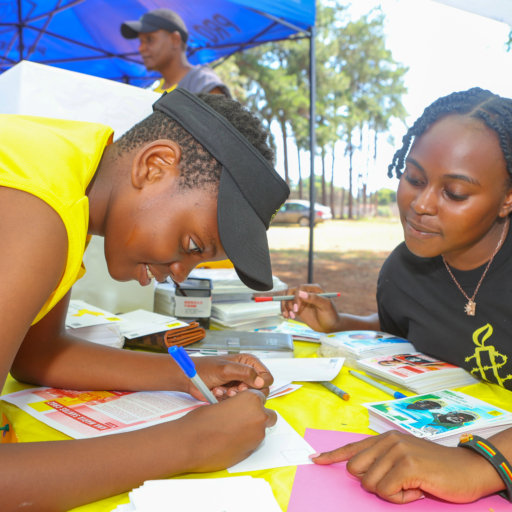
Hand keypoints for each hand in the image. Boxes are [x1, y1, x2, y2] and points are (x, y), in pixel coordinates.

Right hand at [178, 389, 276, 472]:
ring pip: (261, 430)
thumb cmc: (201, 421)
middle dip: (258, 415)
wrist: (192, 444)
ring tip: (232, 430)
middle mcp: (259, 417)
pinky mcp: (251, 451)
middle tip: (242, 417)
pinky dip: (245, 441)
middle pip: (268, 414)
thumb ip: (236, 405)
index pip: (260, 396)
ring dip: (252, 429)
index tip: (243, 404)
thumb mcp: (220, 403)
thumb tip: (238, 409)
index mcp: (251, 400)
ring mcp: (257, 436)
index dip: (250, 401)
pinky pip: (253, 443)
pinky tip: (230, 441)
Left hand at [188, 354, 273, 400]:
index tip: (244, 386)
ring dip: (234, 396)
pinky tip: (217, 392)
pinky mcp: (233, 394)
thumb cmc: (206, 368)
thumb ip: (245, 373)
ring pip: (249, 398)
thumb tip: (262, 382)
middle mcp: (248, 373)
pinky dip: (227, 399)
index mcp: (249, 363)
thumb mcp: (226, 369)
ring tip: (222, 390)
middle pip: (260, 390)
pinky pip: (238, 403)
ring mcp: (240, 384)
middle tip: (232, 390)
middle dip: (245, 392)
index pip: (267, 377)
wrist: (190, 378)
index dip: (259, 384)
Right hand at [281, 284, 339, 332]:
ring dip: (284, 307)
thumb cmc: (330, 315)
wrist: (330, 325)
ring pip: (286, 299)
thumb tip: (301, 294)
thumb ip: (315, 299)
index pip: (300, 288)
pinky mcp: (297, 308)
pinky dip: (285, 311)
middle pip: (290, 292)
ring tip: (288, 317)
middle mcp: (306, 293)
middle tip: (291, 313)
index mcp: (313, 289)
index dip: (296, 297)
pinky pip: (287, 306)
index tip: (296, 309)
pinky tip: (287, 317)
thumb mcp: (326, 306)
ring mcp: (301, 300)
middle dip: (288, 302)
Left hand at [310, 431, 503, 503]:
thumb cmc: (435, 469)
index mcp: (385, 439)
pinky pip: (386, 492)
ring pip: (371, 485)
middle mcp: (388, 440)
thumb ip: (383, 461)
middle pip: (356, 470)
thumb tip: (359, 473)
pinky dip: (401, 498)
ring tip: (412, 485)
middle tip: (398, 484)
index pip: (352, 447)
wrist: (468, 469)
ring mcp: (397, 451)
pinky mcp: (407, 465)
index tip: (315, 460)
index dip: (332, 456)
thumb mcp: (405, 458)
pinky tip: (419, 489)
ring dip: (391, 494)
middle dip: (372, 484)